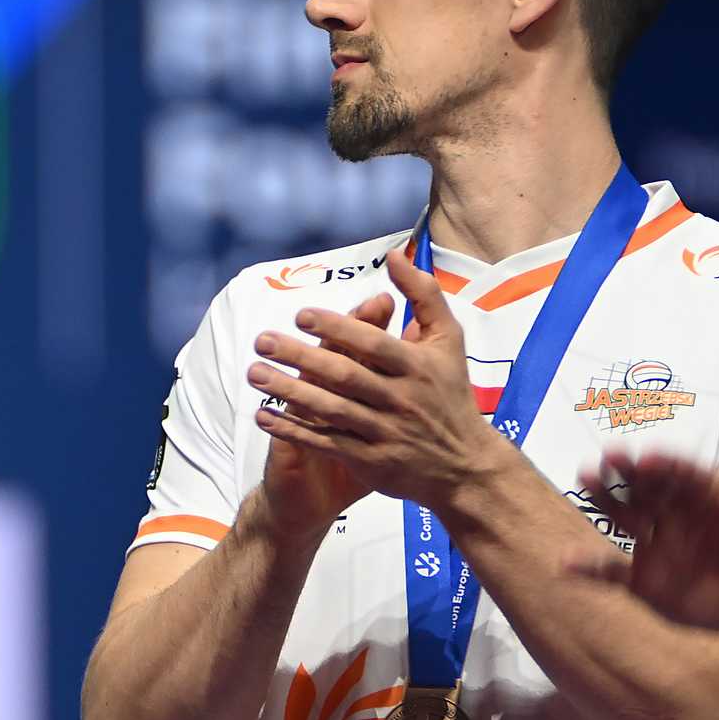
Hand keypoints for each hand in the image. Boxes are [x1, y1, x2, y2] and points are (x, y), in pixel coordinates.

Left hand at [248, 249, 510, 512]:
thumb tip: (393, 255)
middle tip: (261, 341)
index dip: (338, 328)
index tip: (300, 314)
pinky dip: (293, 431)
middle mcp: (401, 399)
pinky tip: (263, 416)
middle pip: (345, 376)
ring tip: (254, 373)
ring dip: (289, 392)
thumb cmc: (450, 392)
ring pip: (330, 410)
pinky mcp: (370, 462)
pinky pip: (325, 443)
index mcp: (419, 366)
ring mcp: (384, 432)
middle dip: (301, 357)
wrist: (465, 464)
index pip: (373, 344)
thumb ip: (424, 294)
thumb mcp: (448, 340)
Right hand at [573, 448, 718, 632]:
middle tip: (609, 456)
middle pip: (650, 489)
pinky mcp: (642, 579)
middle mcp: (678, 518)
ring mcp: (656, 546)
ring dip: (605, 499)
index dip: (668, 468)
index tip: (648, 458)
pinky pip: (611, 572)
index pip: (687, 479)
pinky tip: (566, 564)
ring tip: (586, 477)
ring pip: (626, 517)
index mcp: (710, 502)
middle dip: (629, 472)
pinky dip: (588, 568)